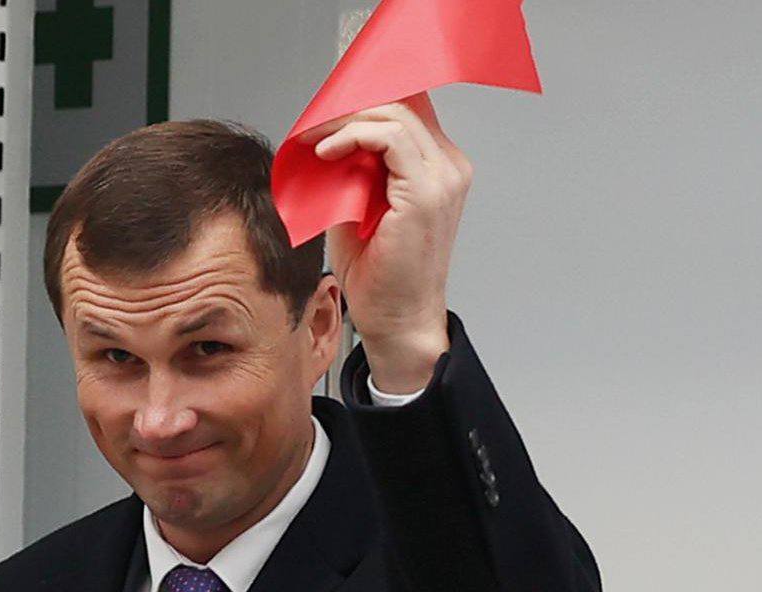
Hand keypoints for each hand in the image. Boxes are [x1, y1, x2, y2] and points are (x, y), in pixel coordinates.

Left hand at [297, 93, 470, 392]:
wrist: (396, 320)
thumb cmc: (379, 274)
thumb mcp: (360, 207)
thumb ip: (355, 169)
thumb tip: (326, 135)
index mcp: (438, 168)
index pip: (407, 109)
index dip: (364, 101)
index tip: (325, 111)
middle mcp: (449, 167)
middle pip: (401, 104)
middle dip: (349, 106)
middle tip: (313, 123)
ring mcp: (443, 178)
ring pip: (394, 114)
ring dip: (345, 120)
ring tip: (315, 139)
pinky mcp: (427, 192)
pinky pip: (389, 138)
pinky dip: (351, 137)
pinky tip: (326, 153)